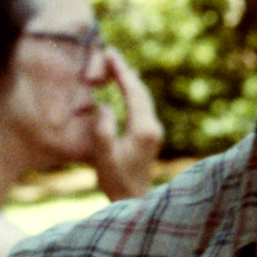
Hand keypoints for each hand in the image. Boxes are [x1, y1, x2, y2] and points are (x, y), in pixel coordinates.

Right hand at [89, 48, 164, 200]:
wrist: (133, 202)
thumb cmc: (116, 180)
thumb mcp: (103, 155)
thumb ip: (103, 128)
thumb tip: (103, 105)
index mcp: (144, 128)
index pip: (133, 92)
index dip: (122, 72)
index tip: (110, 54)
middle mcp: (153, 126)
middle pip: (140, 91)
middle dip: (126, 71)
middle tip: (111, 53)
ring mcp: (153, 131)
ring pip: (142, 97)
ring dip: (129, 81)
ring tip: (116, 65)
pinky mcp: (150, 136)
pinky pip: (142, 106)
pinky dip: (132, 92)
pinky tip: (127, 87)